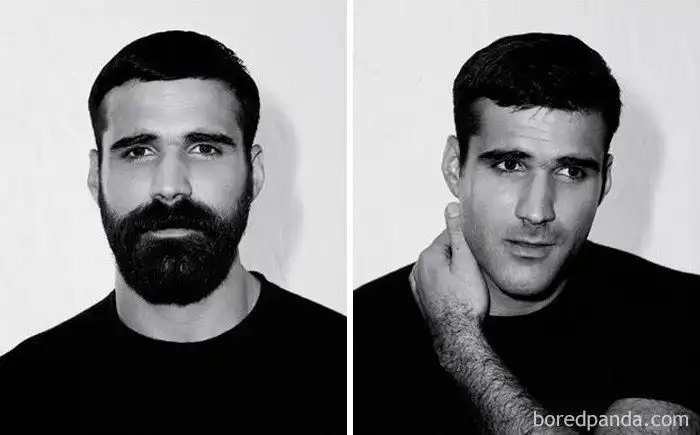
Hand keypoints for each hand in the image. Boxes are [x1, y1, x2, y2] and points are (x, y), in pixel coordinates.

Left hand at [409, 202, 489, 330]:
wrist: (458, 336)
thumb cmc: (465, 302)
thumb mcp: (466, 261)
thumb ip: (458, 233)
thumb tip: (451, 208)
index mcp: (427, 256)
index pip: (450, 236)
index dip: (468, 244)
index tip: (479, 253)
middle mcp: (418, 269)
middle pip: (445, 252)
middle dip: (460, 258)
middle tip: (476, 271)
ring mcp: (419, 286)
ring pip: (441, 269)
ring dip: (454, 272)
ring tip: (470, 285)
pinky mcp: (424, 299)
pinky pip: (438, 284)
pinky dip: (448, 285)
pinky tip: (460, 294)